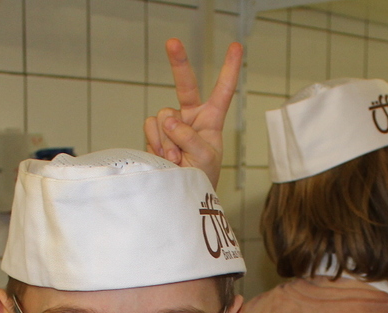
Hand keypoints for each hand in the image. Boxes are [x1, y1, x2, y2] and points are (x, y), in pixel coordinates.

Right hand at [143, 39, 241, 186]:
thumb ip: (190, 138)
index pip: (223, 91)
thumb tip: (169, 120)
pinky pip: (151, 128)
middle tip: (172, 41)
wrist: (180, 195)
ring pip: (163, 116)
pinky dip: (156, 143)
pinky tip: (165, 158)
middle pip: (185, 84)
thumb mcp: (205, 159)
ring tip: (176, 159)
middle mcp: (191, 117)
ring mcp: (172, 124)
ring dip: (168, 140)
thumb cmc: (201, 178)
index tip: (236, 46)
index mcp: (211, 119)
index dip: (229, 69)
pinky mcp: (156, 133)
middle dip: (178, 62)